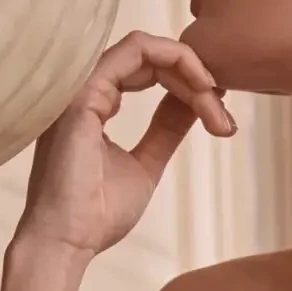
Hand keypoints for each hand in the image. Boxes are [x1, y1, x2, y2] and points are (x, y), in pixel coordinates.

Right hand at [15, 28, 235, 258]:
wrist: (67, 242)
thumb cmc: (97, 214)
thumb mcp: (146, 164)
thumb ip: (166, 130)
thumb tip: (194, 102)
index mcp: (96, 102)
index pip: (148, 70)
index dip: (189, 83)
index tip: (219, 115)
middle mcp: (87, 87)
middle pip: (152, 56)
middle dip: (197, 78)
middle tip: (223, 116)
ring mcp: (84, 85)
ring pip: (146, 48)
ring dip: (190, 69)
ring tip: (214, 101)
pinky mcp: (86, 91)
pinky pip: (135, 52)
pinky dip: (175, 61)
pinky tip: (200, 90)